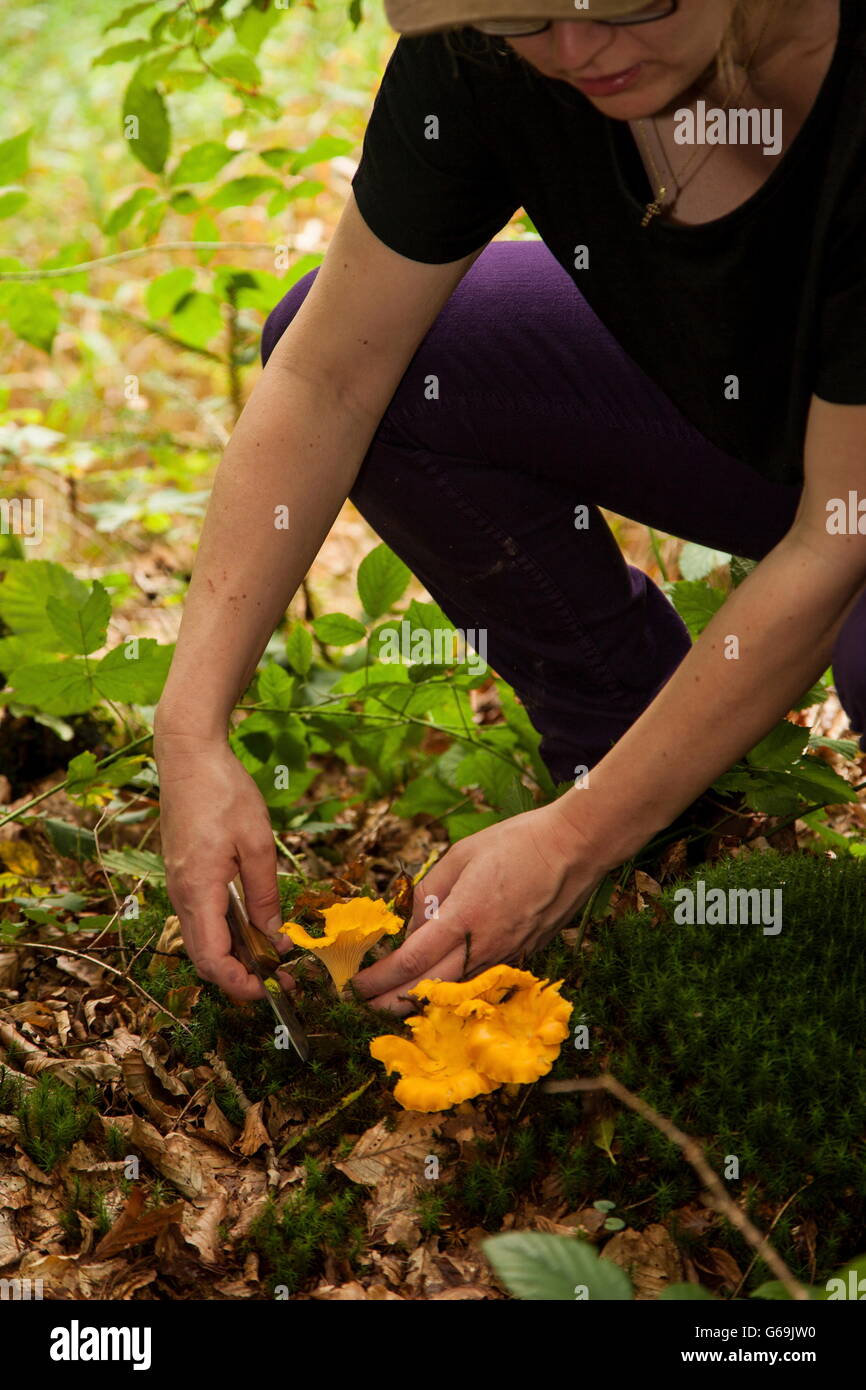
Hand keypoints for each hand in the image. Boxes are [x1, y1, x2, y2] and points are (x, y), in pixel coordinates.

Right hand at [155, 731, 293, 1001]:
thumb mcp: (258, 843)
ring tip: (275, 957)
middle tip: (280, 980)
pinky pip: (202, 916)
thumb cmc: (224, 791)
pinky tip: (255, 927)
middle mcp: (181, 894)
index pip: (212, 960)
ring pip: (202, 938)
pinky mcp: (184, 873)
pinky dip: (226, 932)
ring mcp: (179, 884)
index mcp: (198, 890)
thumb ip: (265, 894)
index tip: (271, 991)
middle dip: (240, 977)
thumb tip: (274, 936)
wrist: (188, 755)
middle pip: (204, 957)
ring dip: (234, 955)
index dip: (240, 984)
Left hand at [352, 800, 607, 1012]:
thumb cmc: (517, 842)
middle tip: (362, 1005)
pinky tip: (437, 987)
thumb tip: (406, 922)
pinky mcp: (522, 957)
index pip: (410, 961)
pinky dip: (452, 990)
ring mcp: (506, 956)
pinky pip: (479, 980)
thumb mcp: (461, 855)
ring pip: (454, 991)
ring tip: (391, 1000)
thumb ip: (429, 891)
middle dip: (390, 1002)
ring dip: (420, 998)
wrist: (576, 848)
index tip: (354, 984)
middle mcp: (484, 946)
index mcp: (464, 917)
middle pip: (429, 989)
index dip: (378, 978)